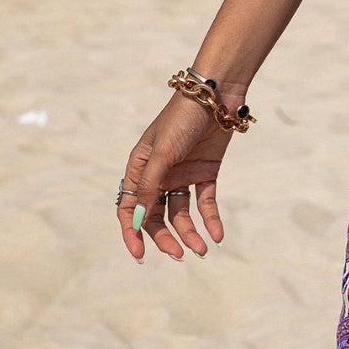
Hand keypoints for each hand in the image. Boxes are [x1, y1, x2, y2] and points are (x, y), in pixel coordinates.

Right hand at [117, 88, 239, 260]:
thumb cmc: (182, 119)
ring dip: (190, 232)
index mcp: (140, 168)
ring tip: (202, 249)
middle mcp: (159, 174)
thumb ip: (151, 187)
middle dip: (166, 237)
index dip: (133, 232)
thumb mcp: (163, 154)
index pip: (130, 208)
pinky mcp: (206, 171)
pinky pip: (205, 202)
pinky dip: (211, 219)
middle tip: (180, 255)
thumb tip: (138, 222)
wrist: (217, 94)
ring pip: (182, 213)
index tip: (140, 255)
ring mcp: (183, 173)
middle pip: (157, 215)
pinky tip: (217, 235)